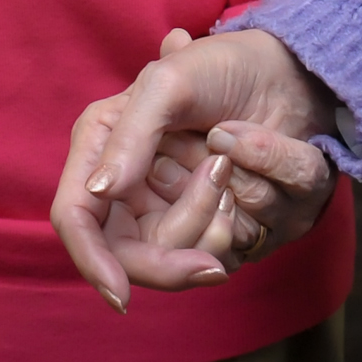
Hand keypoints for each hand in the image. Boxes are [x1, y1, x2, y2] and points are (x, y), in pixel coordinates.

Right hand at [52, 28, 335, 309]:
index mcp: (101, 151)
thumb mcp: (170, 84)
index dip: (92, 261)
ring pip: (182, 255)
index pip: (78, 219)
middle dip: (177, 241)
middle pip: (133, 255)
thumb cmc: (221, 67)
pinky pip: (225, 251)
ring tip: (229, 162)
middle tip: (222, 220)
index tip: (120, 294)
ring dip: (214, 212)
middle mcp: (130, 189)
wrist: (284, 73)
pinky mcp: (214, 225)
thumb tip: (98, 192)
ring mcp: (172, 210)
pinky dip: (241, 219)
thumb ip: (130, 137)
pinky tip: (245, 178)